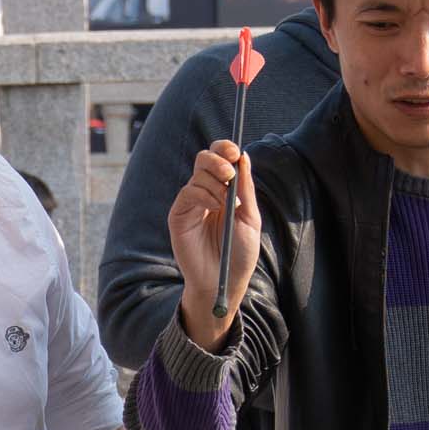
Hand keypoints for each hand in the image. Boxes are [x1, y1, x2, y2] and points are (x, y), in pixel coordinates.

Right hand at [167, 140, 255, 347]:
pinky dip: (203, 195)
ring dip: (214, 183)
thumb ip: (245, 189)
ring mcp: (191, 203)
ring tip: (224, 205)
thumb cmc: (239, 253)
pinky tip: (213, 208)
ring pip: (198, 174)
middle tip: (229, 174)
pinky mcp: (178, 215)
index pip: (221, 158)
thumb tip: (243, 157)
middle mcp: (207, 193)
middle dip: (218, 159)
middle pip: (205, 158)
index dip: (225, 149)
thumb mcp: (250, 218)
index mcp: (225, 190)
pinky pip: (188, 192)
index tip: (235, 153)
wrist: (224, 281)